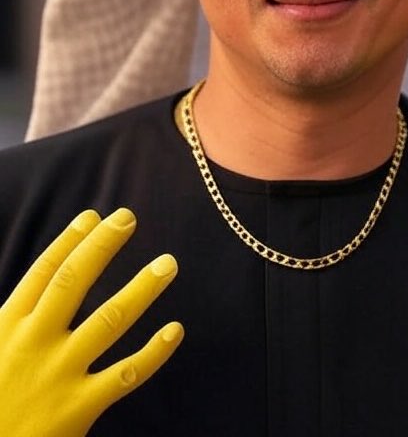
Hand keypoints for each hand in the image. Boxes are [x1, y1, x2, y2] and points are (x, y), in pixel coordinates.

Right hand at [0, 208, 182, 436]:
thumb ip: (11, 323)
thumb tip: (37, 288)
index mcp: (5, 329)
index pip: (42, 274)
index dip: (69, 241)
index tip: (94, 216)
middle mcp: (32, 344)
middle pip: (73, 282)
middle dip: (102, 246)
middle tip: (128, 217)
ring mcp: (58, 374)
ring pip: (109, 320)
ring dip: (141, 288)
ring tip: (168, 263)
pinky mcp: (79, 407)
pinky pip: (126, 373)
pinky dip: (154, 352)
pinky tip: (176, 330)